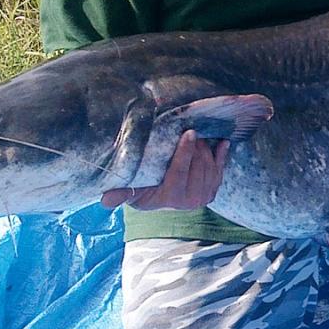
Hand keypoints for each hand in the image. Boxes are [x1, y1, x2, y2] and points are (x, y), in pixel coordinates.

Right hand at [101, 130, 228, 210]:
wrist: (160, 200)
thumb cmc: (142, 191)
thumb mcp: (131, 192)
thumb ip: (120, 194)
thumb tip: (105, 200)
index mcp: (171, 198)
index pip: (179, 171)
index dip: (185, 152)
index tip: (188, 133)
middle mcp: (190, 200)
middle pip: (198, 165)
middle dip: (196, 146)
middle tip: (191, 128)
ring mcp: (204, 196)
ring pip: (210, 166)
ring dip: (206, 148)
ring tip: (198, 134)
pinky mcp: (212, 190)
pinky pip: (220, 169)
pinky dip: (222, 155)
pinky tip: (223, 142)